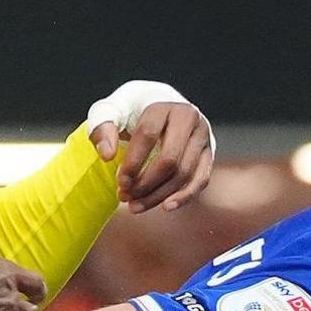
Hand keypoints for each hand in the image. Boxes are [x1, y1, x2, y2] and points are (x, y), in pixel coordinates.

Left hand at [86, 81, 214, 213]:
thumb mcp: (110, 112)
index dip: (133, 162)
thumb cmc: (130, 111)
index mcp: (163, 105)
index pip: (148, 135)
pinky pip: (201, 179)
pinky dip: (184, 197)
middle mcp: (189, 117)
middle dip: (145, 183)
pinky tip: (166, 207)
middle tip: (124, 196)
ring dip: (158, 195)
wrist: (157, 104)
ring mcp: (202, 135)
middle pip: (169, 159)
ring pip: (184, 173)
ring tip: (134, 206)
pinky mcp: (209, 152)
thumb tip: (107, 155)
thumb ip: (101, 128)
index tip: (120, 182)